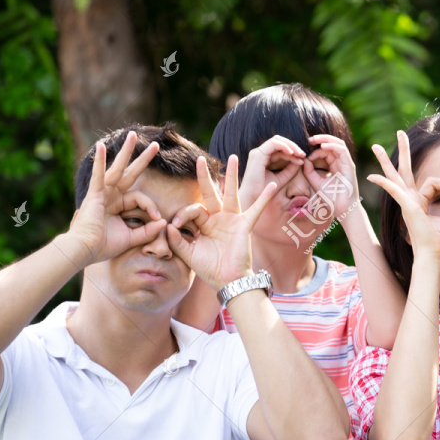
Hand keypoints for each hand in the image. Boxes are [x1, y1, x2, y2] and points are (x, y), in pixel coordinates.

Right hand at [67, 132, 167, 265]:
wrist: (85, 250)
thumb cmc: (104, 246)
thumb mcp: (132, 237)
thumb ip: (148, 230)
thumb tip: (164, 223)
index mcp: (118, 204)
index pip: (140, 197)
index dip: (151, 206)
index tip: (158, 218)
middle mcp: (111, 195)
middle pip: (130, 173)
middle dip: (143, 159)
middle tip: (156, 145)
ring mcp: (102, 192)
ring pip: (117, 168)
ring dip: (126, 151)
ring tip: (133, 135)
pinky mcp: (94, 194)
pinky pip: (99, 175)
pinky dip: (100, 161)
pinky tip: (101, 147)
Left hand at [167, 155, 277, 290]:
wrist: (228, 282)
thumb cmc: (209, 269)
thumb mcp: (188, 255)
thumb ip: (176, 241)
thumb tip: (168, 225)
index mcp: (204, 224)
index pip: (193, 209)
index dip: (183, 214)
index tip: (176, 226)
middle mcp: (218, 218)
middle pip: (210, 193)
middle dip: (204, 176)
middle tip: (199, 159)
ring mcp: (232, 220)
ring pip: (231, 193)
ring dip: (232, 175)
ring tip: (234, 157)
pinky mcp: (244, 226)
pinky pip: (255, 210)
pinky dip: (263, 198)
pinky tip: (271, 186)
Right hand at [238, 135, 304, 208]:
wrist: (253, 199)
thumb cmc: (264, 191)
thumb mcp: (281, 179)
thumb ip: (290, 170)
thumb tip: (301, 161)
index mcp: (263, 157)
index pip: (279, 148)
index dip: (292, 152)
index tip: (302, 159)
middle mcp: (259, 153)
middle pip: (278, 141)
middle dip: (292, 146)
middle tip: (303, 154)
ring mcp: (257, 153)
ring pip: (276, 140)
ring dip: (290, 145)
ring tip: (299, 154)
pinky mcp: (258, 155)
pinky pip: (273, 144)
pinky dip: (284, 147)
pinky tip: (292, 153)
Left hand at [303, 135, 361, 219]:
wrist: (343, 209)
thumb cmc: (331, 198)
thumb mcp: (316, 182)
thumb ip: (310, 172)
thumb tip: (304, 159)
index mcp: (335, 166)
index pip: (326, 151)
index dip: (315, 150)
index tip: (305, 155)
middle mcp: (341, 163)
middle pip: (332, 144)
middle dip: (320, 139)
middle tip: (309, 140)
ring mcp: (346, 163)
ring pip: (338, 144)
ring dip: (326, 139)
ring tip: (314, 139)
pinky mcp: (349, 165)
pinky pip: (342, 151)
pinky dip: (332, 146)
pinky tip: (322, 145)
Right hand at [368, 130, 439, 259]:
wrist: (433, 257)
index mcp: (420, 202)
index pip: (434, 182)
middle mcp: (411, 200)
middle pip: (405, 171)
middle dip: (403, 152)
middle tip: (400, 133)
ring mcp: (406, 203)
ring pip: (395, 176)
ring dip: (386, 160)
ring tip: (374, 146)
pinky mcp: (406, 207)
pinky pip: (395, 191)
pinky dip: (385, 183)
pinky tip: (373, 176)